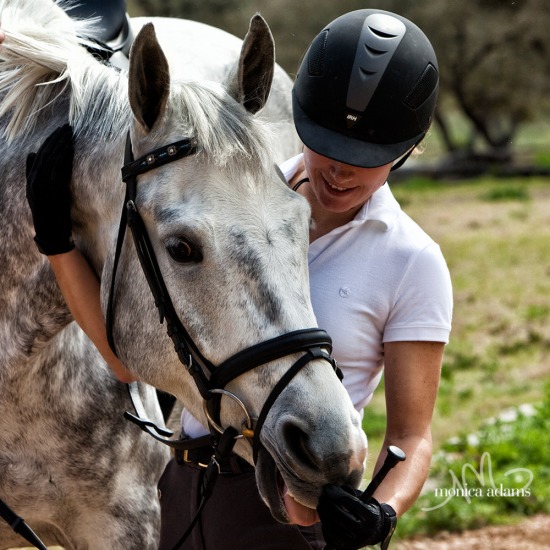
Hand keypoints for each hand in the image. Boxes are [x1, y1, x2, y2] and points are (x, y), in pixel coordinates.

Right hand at [26, 124, 74, 254]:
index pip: (40, 154)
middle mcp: (35, 181)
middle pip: (46, 154)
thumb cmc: (48, 213)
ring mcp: (44, 186)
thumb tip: (32, 153)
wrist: (51, 233)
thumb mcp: (37, 193)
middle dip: (57, 139)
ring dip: (61, 145)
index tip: (60, 131)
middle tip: (68, 127)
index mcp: (31, 180)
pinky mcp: (53, 192)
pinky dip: (64, 158)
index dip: (50, 141)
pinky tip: (70, 149)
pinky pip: (59, 171)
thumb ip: (33, 173)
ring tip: (70, 134)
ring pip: (52, 160)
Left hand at [317, 485, 394, 549]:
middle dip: (331, 507)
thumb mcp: (365, 499)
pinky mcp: (348, 548)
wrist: (376, 530)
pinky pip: (333, 540)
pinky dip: (325, 528)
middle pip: (345, 520)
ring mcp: (356, 542)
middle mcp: (365, 531)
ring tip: (320, 506)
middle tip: (322, 498)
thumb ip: (352, 493)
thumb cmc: (367, 509)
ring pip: (337, 532)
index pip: (354, 505)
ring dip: (325, 518)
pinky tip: (323, 518)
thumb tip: (335, 488)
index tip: (331, 489)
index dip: (341, 497)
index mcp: (371, 517)